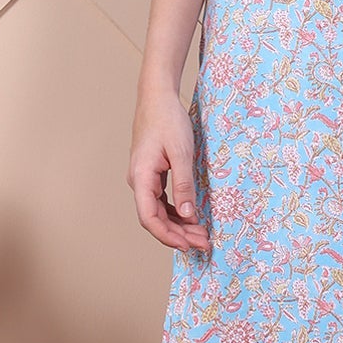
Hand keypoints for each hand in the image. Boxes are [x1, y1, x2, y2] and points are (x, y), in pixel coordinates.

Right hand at [129, 88, 209, 252]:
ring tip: (201, 234)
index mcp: (141, 177)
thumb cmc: (168, 120)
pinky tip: (192, 218)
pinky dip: (176, 212)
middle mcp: (138, 181)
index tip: (188, 245)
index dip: (168, 236)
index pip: (149, 218)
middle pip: (154, 219)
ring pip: (158, 211)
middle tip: (203, 243)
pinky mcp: (152, 174)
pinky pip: (161, 201)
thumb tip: (188, 215)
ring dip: (178, 225)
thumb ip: (183, 185)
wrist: (157, 97)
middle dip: (178, 234)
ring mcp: (144, 179)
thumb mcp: (181, 153)